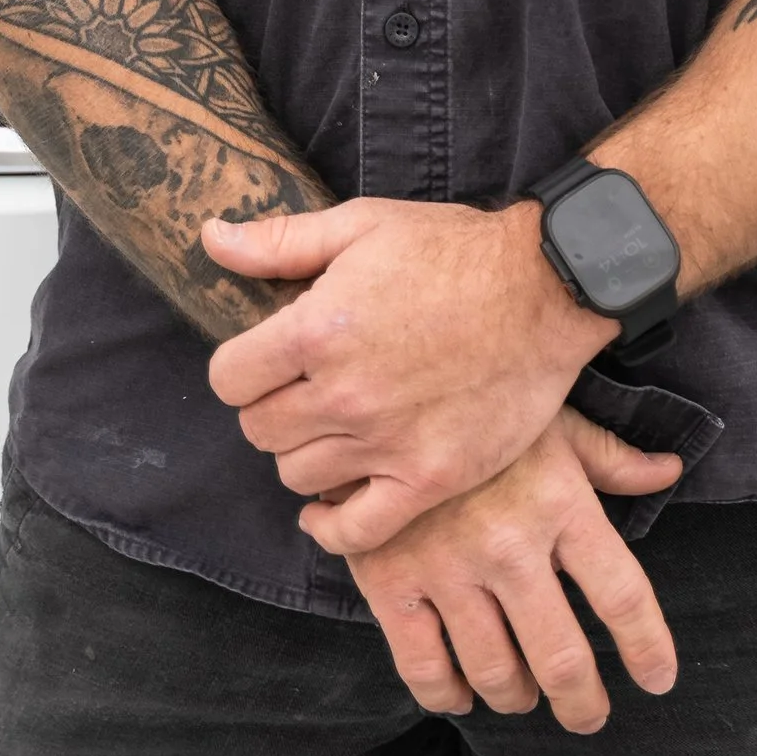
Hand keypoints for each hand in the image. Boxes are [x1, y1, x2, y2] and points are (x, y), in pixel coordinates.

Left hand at [202, 197, 610, 550]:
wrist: (545, 288)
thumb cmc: (453, 249)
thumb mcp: (363, 224)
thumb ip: (281, 241)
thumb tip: (211, 239)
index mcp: (318, 329)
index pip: (229, 379)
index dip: (241, 368)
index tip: (266, 360)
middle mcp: (344, 393)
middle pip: (259, 430)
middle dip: (271, 407)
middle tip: (303, 388)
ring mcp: (387, 442)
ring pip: (297, 476)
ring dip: (305, 452)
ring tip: (333, 426)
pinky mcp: (429, 478)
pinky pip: (355, 530)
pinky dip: (331, 528)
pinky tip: (328, 507)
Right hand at [346, 408, 682, 735]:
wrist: (379, 390)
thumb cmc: (479, 407)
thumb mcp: (552, 421)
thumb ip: (610, 459)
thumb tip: (669, 471)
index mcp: (559, 502)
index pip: (622, 595)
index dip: (647, 648)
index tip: (659, 680)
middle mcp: (509, 543)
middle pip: (561, 656)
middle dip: (581, 702)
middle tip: (588, 716)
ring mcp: (447, 567)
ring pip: (496, 673)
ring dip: (516, 696)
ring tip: (522, 694)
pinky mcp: (391, 582)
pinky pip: (424, 668)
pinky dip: (447, 694)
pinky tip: (460, 693)